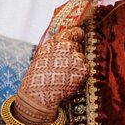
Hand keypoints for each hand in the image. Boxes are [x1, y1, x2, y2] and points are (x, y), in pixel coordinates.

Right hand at [16, 6, 88, 121]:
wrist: (40, 92)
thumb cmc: (39, 73)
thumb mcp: (44, 51)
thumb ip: (57, 43)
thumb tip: (67, 38)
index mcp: (59, 40)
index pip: (76, 32)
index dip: (77, 36)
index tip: (78, 38)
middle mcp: (70, 46)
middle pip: (78, 46)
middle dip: (73, 53)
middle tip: (63, 65)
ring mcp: (78, 58)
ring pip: (81, 57)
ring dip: (77, 64)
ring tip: (65, 73)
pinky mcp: (83, 70)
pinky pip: (85, 68)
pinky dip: (80, 73)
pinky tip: (70, 79)